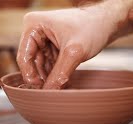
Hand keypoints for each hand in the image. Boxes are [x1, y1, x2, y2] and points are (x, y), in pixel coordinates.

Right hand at [17, 0, 132, 88]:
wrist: (108, 22)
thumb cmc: (92, 27)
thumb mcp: (74, 52)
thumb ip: (60, 74)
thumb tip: (49, 93)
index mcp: (33, 25)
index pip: (24, 56)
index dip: (30, 75)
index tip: (39, 90)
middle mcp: (35, 30)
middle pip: (32, 62)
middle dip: (42, 77)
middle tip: (51, 92)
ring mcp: (44, 38)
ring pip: (41, 65)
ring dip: (50, 77)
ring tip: (59, 88)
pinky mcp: (53, 45)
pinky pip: (50, 63)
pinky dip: (55, 73)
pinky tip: (62, 82)